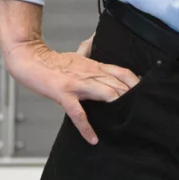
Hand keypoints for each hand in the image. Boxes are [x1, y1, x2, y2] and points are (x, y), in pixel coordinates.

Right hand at [8, 37, 137, 144]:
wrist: (30, 60)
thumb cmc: (54, 61)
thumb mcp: (77, 54)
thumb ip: (89, 50)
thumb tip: (95, 40)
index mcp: (95, 67)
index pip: (122, 72)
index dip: (136, 81)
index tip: (148, 91)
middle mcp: (90, 74)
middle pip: (118, 84)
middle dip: (133, 96)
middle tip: (145, 110)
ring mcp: (77, 85)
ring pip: (105, 93)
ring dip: (119, 105)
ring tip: (129, 121)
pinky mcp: (63, 94)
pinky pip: (78, 113)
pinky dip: (86, 128)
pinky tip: (93, 139)